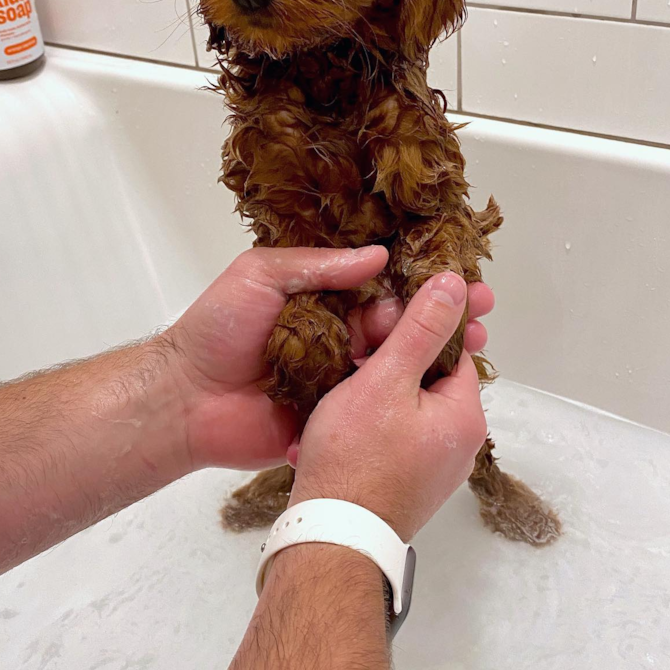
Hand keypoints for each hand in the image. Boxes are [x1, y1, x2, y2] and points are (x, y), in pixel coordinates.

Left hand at [164, 248, 492, 474]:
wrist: (186, 401)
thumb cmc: (216, 329)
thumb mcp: (260, 275)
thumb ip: (319, 265)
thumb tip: (379, 255)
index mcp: (320, 297)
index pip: (380, 285)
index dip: (419, 281)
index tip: (459, 277)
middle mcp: (335, 333)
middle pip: (398, 324)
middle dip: (441, 317)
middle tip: (483, 311)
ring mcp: (338, 376)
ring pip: (395, 363)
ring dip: (436, 355)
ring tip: (478, 346)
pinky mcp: (335, 414)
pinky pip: (376, 405)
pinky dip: (410, 398)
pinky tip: (445, 391)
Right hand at [288, 272, 489, 539]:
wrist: (330, 537)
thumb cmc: (356, 458)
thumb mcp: (387, 378)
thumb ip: (421, 328)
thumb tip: (456, 284)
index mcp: (466, 416)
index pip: (454, 350)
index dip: (421, 326)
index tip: (387, 314)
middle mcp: (460, 445)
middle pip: (430, 379)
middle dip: (393, 360)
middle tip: (355, 351)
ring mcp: (434, 469)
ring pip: (408, 407)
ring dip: (377, 391)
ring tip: (340, 384)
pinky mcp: (408, 484)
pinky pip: (395, 437)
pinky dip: (372, 422)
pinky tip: (340, 419)